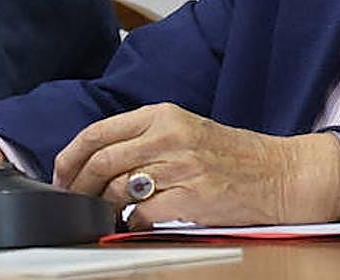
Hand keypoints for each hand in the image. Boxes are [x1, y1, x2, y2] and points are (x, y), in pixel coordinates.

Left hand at [52, 103, 339, 228]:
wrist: (280, 174)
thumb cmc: (237, 156)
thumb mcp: (189, 131)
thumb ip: (147, 140)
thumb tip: (97, 162)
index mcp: (166, 115)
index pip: (99, 132)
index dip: (70, 157)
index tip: (60, 175)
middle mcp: (170, 135)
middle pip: (101, 161)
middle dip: (76, 186)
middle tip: (72, 200)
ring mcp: (180, 167)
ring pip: (116, 188)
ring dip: (101, 206)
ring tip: (101, 213)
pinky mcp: (189, 197)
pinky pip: (140, 214)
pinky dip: (127, 223)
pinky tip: (131, 224)